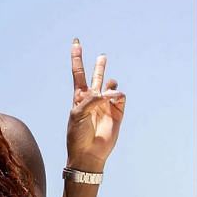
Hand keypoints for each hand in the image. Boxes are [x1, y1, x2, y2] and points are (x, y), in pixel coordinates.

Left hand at [67, 38, 126, 171]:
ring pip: (111, 85)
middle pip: (96, 77)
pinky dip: (117, 95)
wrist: (88, 154)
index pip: (78, 73)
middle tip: (102, 56)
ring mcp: (106, 105)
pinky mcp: (117, 113)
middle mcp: (93, 99)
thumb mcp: (78, 113)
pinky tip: (111, 100)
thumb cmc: (78, 135)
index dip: (77, 57)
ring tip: (108, 89)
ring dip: (110, 83)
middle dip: (99, 67)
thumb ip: (90, 99)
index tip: (76, 42)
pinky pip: (120, 97)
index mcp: (79, 97)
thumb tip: (107, 93)